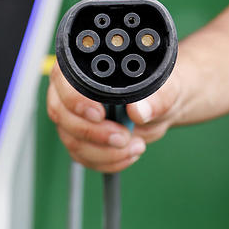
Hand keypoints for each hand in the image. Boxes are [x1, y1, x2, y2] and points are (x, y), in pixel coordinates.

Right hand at [46, 59, 183, 171]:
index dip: (76, 100)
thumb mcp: (165, 89)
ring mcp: (72, 117)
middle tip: (123, 136)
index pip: (63, 81)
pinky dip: (107, 161)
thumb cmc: (157, 89)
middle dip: (94, 133)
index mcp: (84, 68)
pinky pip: (82, 156)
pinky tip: (127, 153)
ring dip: (105, 151)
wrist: (160, 109)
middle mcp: (70, 92)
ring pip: (72, 140)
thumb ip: (156, 98)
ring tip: (135, 146)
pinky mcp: (78, 138)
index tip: (99, 114)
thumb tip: (138, 111)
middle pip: (62, 115)